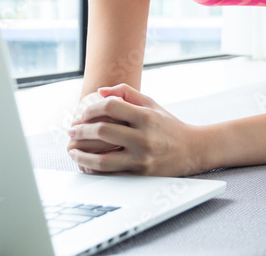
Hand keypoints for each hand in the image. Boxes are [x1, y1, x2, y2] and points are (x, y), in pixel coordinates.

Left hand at [65, 84, 203, 176]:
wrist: (194, 149)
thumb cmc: (169, 125)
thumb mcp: (152, 104)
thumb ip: (127, 93)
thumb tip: (101, 91)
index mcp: (146, 116)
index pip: (112, 106)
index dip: (92, 108)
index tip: (83, 113)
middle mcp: (144, 137)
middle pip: (103, 131)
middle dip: (81, 130)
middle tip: (71, 131)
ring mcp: (142, 158)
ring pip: (103, 159)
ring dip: (82, 155)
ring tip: (73, 151)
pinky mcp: (141, 175)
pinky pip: (111, 175)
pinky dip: (94, 171)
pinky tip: (86, 166)